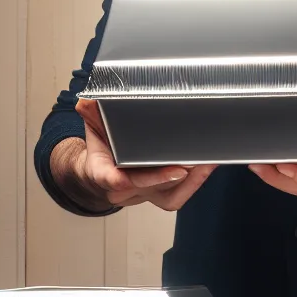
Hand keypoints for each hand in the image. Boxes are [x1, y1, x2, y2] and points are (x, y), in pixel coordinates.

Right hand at [61, 98, 216, 211]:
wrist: (99, 172)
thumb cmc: (101, 148)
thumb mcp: (93, 127)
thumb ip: (92, 113)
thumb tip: (88, 99)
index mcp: (101, 171)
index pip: (112, 179)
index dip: (130, 179)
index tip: (146, 175)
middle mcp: (122, 190)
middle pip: (148, 187)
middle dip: (170, 176)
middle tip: (191, 160)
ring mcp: (142, 196)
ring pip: (168, 197)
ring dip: (192, 181)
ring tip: (207, 161)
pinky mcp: (158, 197)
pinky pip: (178, 197)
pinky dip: (196, 183)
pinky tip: (208, 165)